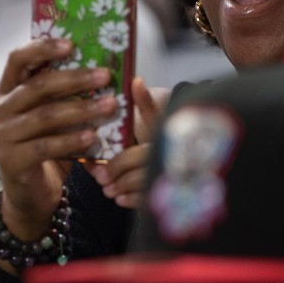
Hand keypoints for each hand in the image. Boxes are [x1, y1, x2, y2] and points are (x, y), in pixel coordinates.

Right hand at [0, 40, 116, 255]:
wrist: (31, 191)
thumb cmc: (48, 144)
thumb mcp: (53, 115)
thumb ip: (65, 94)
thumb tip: (102, 68)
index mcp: (6, 90)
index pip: (17, 59)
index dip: (43, 48)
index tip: (72, 44)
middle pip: (37, 86)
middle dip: (75, 79)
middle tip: (105, 76)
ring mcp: (1, 136)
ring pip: (44, 115)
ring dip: (81, 109)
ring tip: (109, 106)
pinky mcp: (10, 160)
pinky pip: (45, 146)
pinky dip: (71, 139)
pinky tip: (94, 136)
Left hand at [90, 79, 166, 208]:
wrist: (185, 141)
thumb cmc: (163, 126)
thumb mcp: (155, 113)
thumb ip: (144, 101)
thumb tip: (135, 80)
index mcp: (162, 141)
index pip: (136, 156)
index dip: (116, 165)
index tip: (99, 170)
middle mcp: (167, 161)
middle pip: (137, 177)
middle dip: (116, 179)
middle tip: (100, 180)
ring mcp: (168, 179)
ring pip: (141, 190)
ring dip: (121, 190)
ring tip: (108, 189)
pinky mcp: (168, 193)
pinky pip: (148, 202)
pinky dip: (131, 201)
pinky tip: (120, 198)